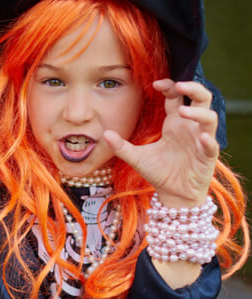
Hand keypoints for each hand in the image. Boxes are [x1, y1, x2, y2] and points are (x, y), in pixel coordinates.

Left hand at [105, 79, 217, 207]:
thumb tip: (105, 134)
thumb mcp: (137, 157)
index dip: (170, 86)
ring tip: (183, 111)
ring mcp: (201, 141)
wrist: (172, 194)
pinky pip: (212, 146)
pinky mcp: (207, 157)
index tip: (156, 83)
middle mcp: (190, 128)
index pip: (177, 97)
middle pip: (201, 99)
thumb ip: (121, 146)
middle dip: (193, 88)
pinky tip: (203, 138)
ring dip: (199, 112)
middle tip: (179, 84)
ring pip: (210, 118)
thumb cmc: (159, 172)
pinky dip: (209, 141)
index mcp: (174, 123)